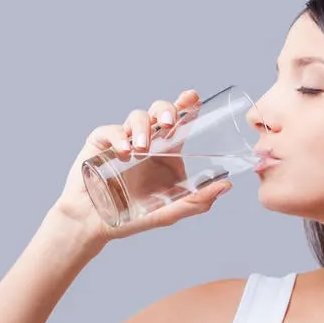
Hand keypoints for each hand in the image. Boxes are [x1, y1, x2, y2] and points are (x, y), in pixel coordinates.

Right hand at [52, 89, 231, 242]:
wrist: (96, 224)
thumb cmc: (134, 217)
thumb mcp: (170, 212)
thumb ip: (198, 201)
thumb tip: (227, 186)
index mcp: (167, 152)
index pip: (180, 122)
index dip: (187, 105)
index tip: (193, 98)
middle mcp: (148, 141)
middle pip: (160, 111)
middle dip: (166, 109)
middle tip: (169, 122)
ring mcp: (124, 139)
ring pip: (137, 117)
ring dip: (142, 128)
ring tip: (142, 148)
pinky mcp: (100, 143)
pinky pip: (110, 130)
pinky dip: (118, 137)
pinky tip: (124, 152)